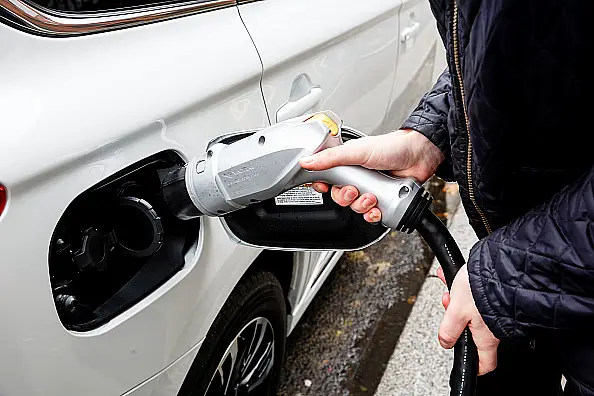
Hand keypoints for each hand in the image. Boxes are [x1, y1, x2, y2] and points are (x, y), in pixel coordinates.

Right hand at [299, 129, 443, 222]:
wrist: (420, 155)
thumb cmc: (392, 147)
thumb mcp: (356, 151)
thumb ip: (330, 158)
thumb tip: (306, 162)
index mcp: (347, 164)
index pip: (327, 179)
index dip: (324, 186)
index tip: (326, 187)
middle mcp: (358, 177)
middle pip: (340, 197)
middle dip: (346, 198)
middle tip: (354, 190)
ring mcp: (371, 189)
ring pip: (355, 208)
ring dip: (361, 206)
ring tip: (371, 197)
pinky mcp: (383, 200)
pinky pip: (372, 215)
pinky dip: (373, 215)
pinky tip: (377, 209)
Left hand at [437, 265, 499, 374]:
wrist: (504, 264)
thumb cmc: (484, 288)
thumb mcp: (457, 311)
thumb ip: (449, 330)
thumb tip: (445, 343)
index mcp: (486, 337)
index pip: (484, 363)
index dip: (474, 366)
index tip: (466, 363)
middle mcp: (496, 327)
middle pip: (473, 331)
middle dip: (456, 317)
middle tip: (448, 303)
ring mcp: (500, 311)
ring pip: (474, 310)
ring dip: (459, 297)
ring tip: (450, 283)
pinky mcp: (500, 294)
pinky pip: (480, 295)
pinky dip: (468, 287)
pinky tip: (458, 275)